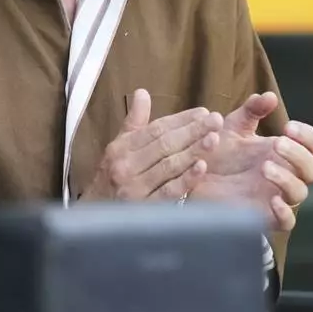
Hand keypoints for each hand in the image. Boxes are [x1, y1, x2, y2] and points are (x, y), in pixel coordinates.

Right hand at [79, 88, 222, 201]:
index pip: (156, 129)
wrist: (95, 219)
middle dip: (193, 131)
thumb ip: (135, 121)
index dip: (181, 120)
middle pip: (165, 144)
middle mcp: (126, 166)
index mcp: (122, 148)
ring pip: (169, 166)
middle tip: (216, 120)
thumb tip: (142, 92)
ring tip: (214, 139)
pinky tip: (202, 168)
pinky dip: (185, 180)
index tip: (203, 112)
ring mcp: (135, 188)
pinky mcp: (144, 208)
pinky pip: (168, 192)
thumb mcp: (119, 147)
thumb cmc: (112, 177)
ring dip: (193, 151)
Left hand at [190, 92, 312, 231]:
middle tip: (277, 143)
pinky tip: (273, 199)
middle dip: (300, 154)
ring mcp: (277, 197)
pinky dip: (285, 212)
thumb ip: (252, 110)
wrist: (192, 179)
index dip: (309, 137)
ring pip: (300, 193)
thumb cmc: (218, 153)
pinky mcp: (264, 218)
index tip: (289, 127)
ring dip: (288, 178)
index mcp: (284, 153)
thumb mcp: (233, 127)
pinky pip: (287, 222)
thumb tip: (269, 96)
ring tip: (264, 167)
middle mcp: (286, 175)